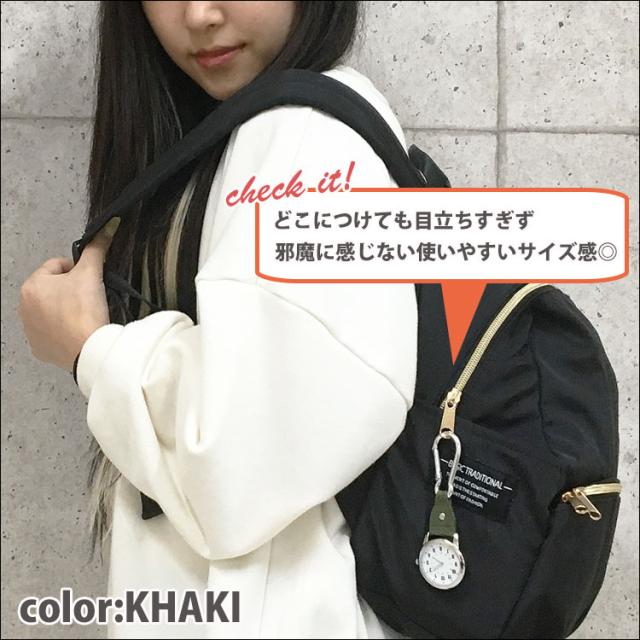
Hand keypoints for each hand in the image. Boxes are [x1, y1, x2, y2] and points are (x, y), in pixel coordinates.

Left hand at [17, 219, 119, 372]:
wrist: (89, 349)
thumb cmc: (84, 309)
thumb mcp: (92, 273)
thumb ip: (97, 248)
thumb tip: (108, 226)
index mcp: (31, 286)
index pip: (57, 266)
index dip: (77, 270)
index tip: (90, 281)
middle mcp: (23, 308)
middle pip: (53, 289)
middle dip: (70, 291)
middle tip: (90, 298)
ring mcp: (30, 331)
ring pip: (52, 311)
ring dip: (66, 310)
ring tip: (85, 315)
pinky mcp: (40, 349)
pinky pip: (53, 333)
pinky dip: (65, 331)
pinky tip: (78, 331)